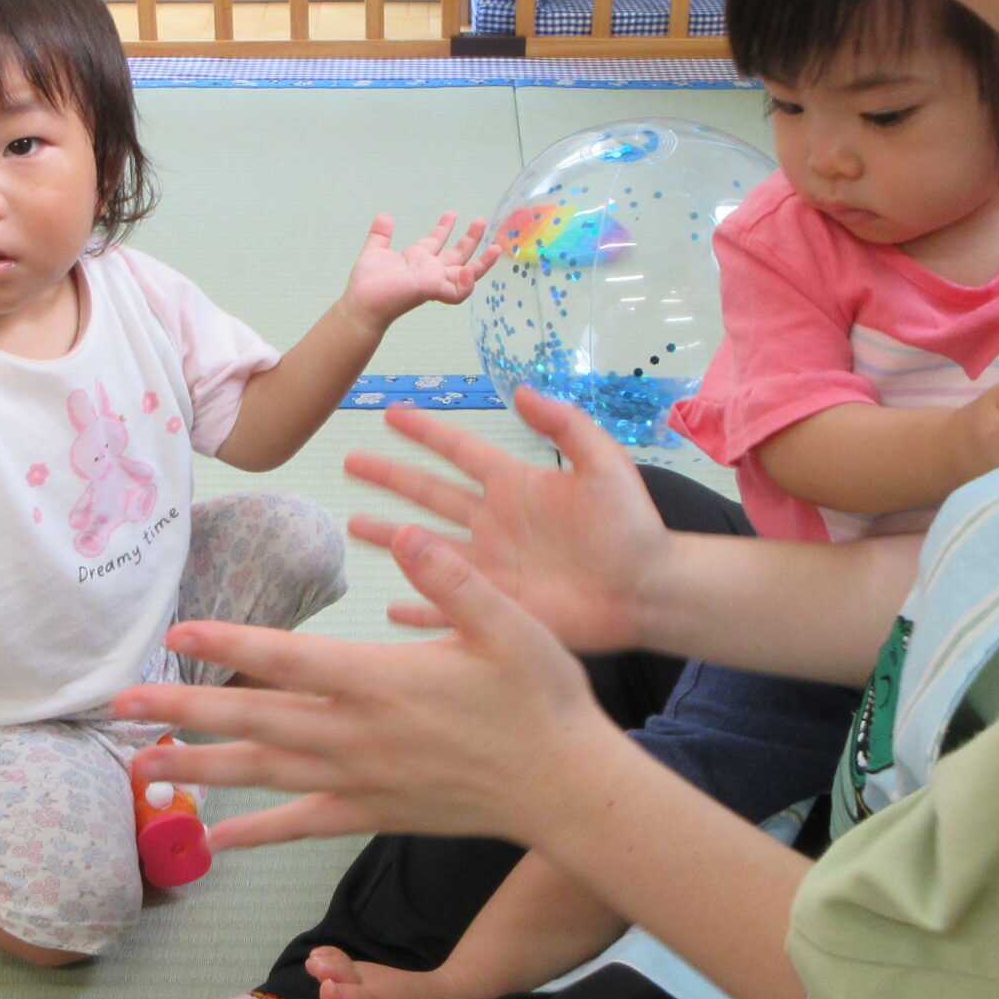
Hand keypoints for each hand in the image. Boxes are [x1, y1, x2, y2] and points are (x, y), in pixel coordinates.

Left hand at [114, 522, 624, 849]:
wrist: (568, 787)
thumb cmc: (543, 698)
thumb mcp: (512, 623)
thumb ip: (454, 580)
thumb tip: (409, 537)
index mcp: (383, 680)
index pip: (288, 659)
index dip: (228, 644)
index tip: (175, 634)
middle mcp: (358, 734)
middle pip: (254, 719)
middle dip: (182, 711)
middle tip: (119, 706)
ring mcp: (362, 779)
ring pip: (264, 774)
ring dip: (199, 769)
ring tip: (140, 769)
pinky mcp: (375, 813)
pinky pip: (302, 824)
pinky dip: (256, 832)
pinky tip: (214, 839)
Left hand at [340, 210, 493, 327]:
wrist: (362, 302)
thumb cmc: (367, 282)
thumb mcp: (375, 251)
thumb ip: (380, 235)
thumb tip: (384, 215)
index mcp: (417, 259)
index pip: (437, 242)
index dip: (445, 227)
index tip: (452, 213)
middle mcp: (430, 270)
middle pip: (458, 254)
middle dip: (471, 238)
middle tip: (482, 220)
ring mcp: (434, 281)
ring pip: (467, 274)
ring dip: (483, 263)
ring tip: (496, 248)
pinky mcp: (433, 290)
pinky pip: (458, 292)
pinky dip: (467, 283)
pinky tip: (470, 271)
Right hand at [343, 384, 665, 650]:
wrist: (647, 589)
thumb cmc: (631, 526)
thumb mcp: (603, 463)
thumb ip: (565, 424)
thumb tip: (521, 389)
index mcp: (515, 485)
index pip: (458, 451)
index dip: (425, 432)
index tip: (390, 414)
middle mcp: (494, 522)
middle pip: (427, 494)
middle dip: (388, 479)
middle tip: (351, 464)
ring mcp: (490, 566)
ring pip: (425, 546)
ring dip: (390, 537)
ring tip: (352, 526)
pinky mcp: (495, 605)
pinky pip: (444, 608)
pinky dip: (415, 609)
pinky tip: (387, 608)